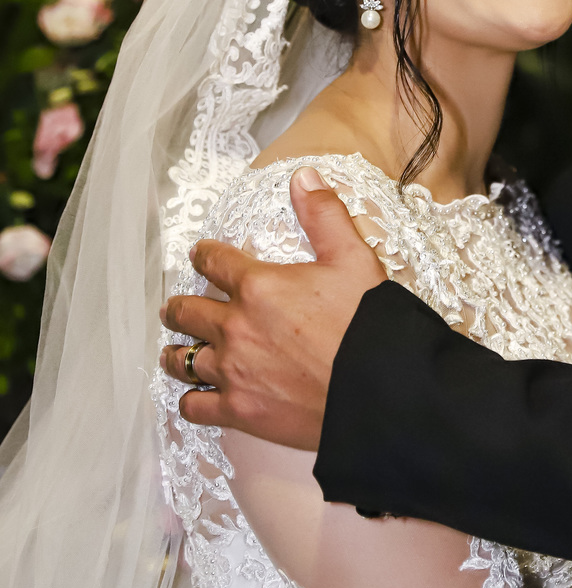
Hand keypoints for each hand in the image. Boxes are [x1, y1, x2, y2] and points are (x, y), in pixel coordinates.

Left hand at [159, 168, 384, 448]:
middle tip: (176, 309)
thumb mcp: (354, 259)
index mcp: (258, 285)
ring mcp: (233, 371)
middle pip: (185, 312)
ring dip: (176, 354)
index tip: (200, 256)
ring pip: (181, 360)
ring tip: (175, 352)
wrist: (379, 389)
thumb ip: (324, 215)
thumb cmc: (368, 325)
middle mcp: (235, 327)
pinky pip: (194, 406)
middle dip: (178, 308)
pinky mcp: (238, 410)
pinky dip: (191, 401)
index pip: (214, 262)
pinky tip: (195, 397)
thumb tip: (303, 176)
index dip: (204, 256)